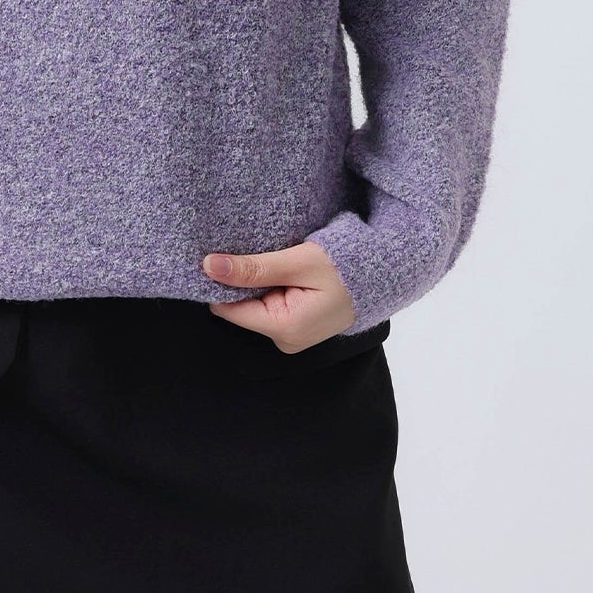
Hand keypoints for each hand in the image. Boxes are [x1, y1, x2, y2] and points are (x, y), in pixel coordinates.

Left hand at [200, 238, 357, 351]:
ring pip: (254, 305)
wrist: (383, 274)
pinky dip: (271, 287)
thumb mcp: (298, 262)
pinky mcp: (296, 327)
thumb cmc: (346, 267)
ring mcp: (292, 336)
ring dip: (258, 282)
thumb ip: (253, 267)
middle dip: (242, 281)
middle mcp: (285, 340)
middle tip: (257, 252)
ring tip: (276, 260)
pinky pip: (269, 306)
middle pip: (240, 308)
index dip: (221, 282)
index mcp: (284, 329)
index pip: (227, 308)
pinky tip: (283, 271)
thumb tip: (209, 267)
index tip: (223, 255)